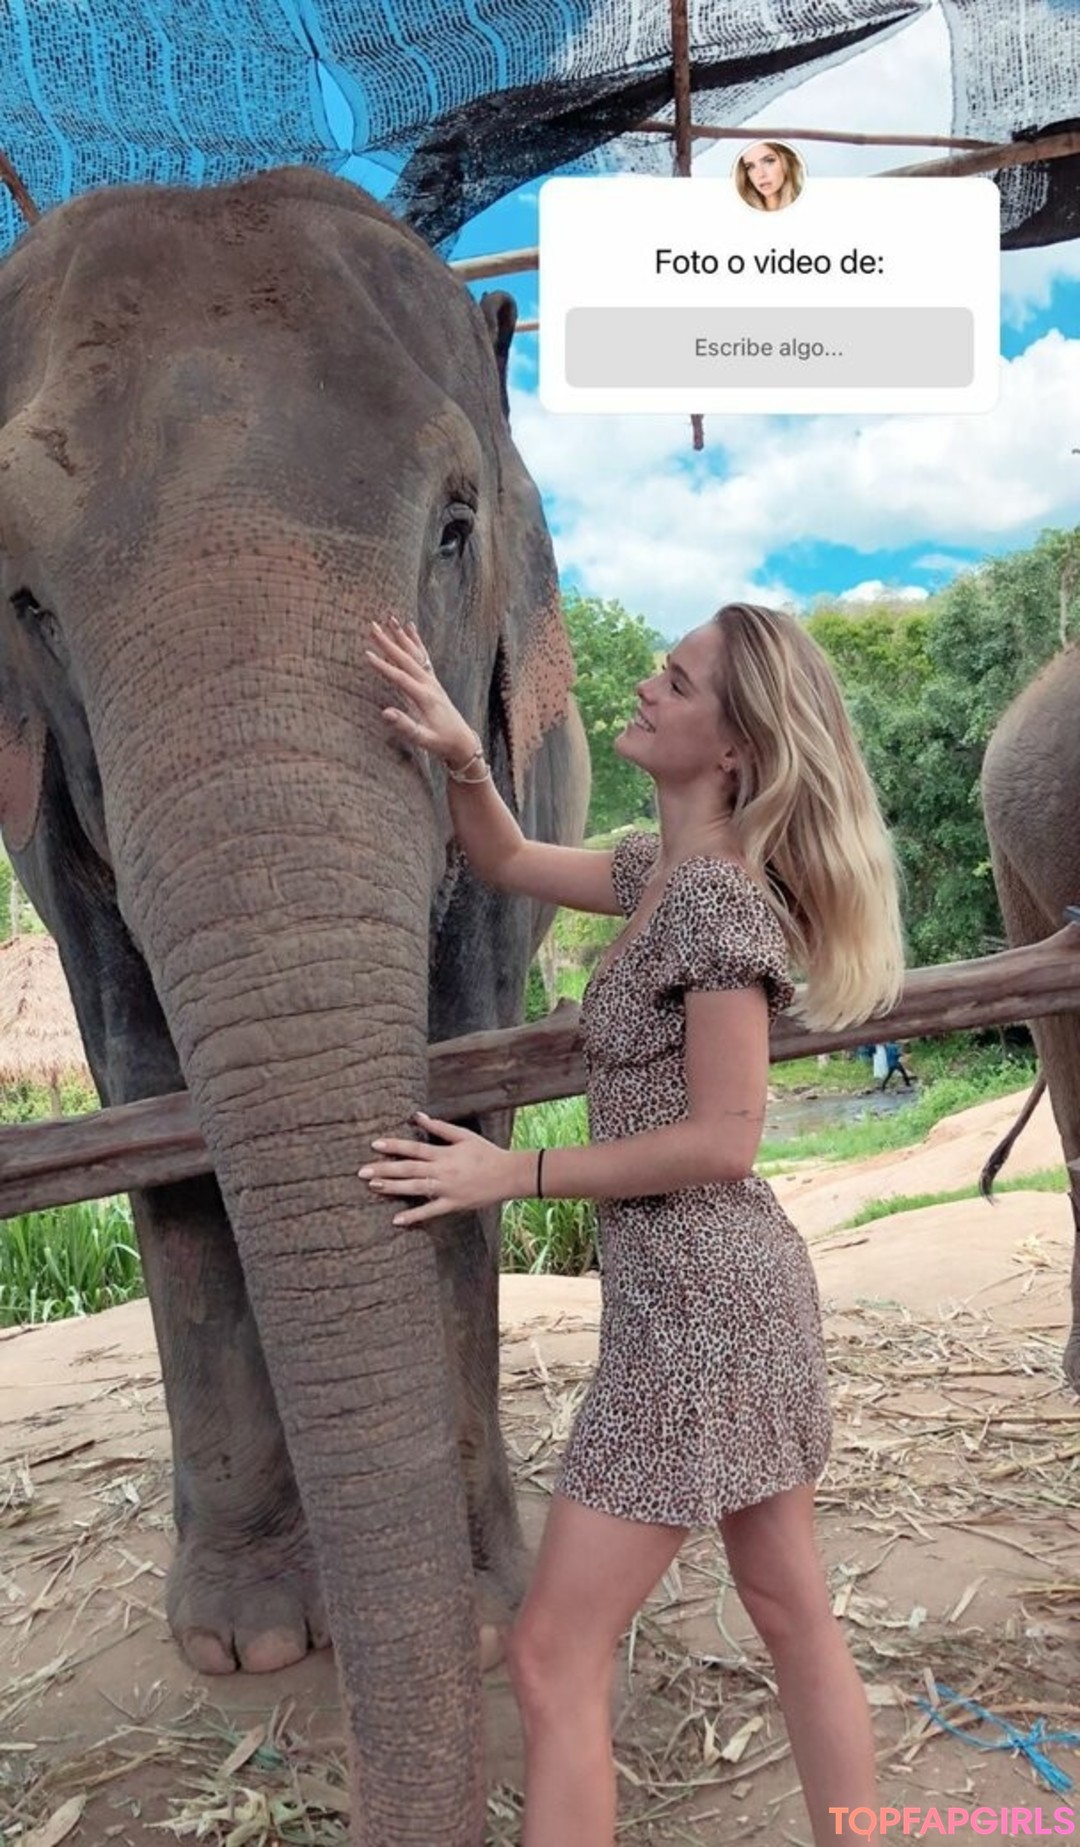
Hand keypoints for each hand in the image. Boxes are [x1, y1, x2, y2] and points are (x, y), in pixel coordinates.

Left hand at [358, 1111, 517, 1225]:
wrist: (508, 1175)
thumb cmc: (485, 1153)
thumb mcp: (464, 1136)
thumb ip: (439, 1127)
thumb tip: (418, 1116)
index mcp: (444, 1153)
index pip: (414, 1148)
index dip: (394, 1146)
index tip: (374, 1145)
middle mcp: (442, 1171)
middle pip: (409, 1169)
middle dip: (385, 1170)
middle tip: (362, 1171)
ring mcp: (447, 1189)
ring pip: (415, 1189)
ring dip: (393, 1188)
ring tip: (373, 1187)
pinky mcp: (453, 1204)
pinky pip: (431, 1211)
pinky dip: (414, 1216)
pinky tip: (397, 1220)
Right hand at [365, 618, 478, 769]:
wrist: (463, 742)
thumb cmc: (442, 743)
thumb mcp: (423, 739)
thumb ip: (405, 726)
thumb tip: (385, 712)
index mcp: (425, 698)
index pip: (400, 678)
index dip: (383, 666)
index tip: (367, 654)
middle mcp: (429, 685)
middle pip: (406, 660)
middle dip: (388, 643)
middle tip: (372, 626)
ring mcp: (432, 681)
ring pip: (415, 654)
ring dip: (401, 637)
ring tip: (389, 619)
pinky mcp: (434, 682)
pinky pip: (424, 657)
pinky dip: (416, 642)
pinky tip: (410, 628)